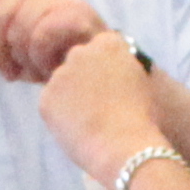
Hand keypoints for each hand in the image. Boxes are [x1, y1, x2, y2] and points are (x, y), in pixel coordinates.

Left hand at [39, 30, 163, 189]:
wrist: (125, 145)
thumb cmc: (143, 121)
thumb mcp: (142, 83)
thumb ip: (121, 72)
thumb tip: (108, 80)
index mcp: (110, 43)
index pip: (99, 51)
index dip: (105, 74)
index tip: (111, 91)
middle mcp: (82, 51)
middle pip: (77, 65)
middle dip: (84, 83)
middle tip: (98, 110)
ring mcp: (61, 73)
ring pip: (62, 87)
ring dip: (71, 102)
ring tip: (91, 125)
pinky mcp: (46, 97)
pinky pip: (51, 107)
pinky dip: (60, 120)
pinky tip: (79, 133)